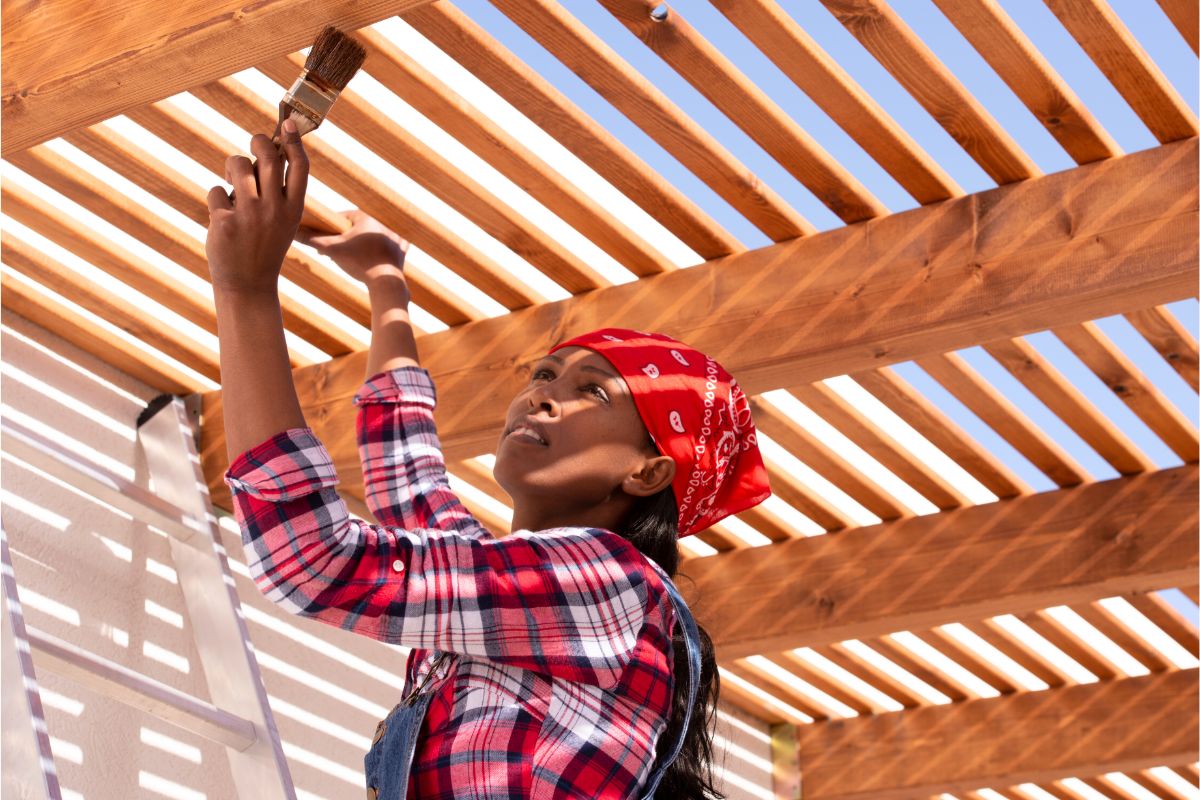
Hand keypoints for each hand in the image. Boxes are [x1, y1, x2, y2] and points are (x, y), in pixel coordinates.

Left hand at [205, 119, 308, 294]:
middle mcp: (274, 209)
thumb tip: (265, 149)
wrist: (248, 285)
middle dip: (257, 141)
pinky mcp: (224, 221)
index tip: (288, 123)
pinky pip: (215, 191)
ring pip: (236, 166)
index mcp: (294, 209)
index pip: (299, 166)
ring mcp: (249, 215)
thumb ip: (278, 190)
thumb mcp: (283, 221)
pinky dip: (216, 199)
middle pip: (266, 156)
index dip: (294, 141)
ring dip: (231, 169)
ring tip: (232, 184)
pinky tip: (222, 216)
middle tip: (253, 144)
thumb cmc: (264, 246)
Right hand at [295, 210, 408, 283]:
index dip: (333, 228)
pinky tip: (381, 250)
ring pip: (376, 236)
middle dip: (348, 236)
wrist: (384, 281)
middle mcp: (382, 224)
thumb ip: (311, 240)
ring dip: (366, 241)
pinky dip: (387, 248)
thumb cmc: (358, 263)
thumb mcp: (331, 250)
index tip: (326, 238)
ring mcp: (394, 237)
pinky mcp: (402, 250)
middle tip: (337, 248)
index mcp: (366, 218)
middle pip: (360, 227)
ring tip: (354, 254)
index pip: (345, 217)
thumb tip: (291, 231)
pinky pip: (394, 245)